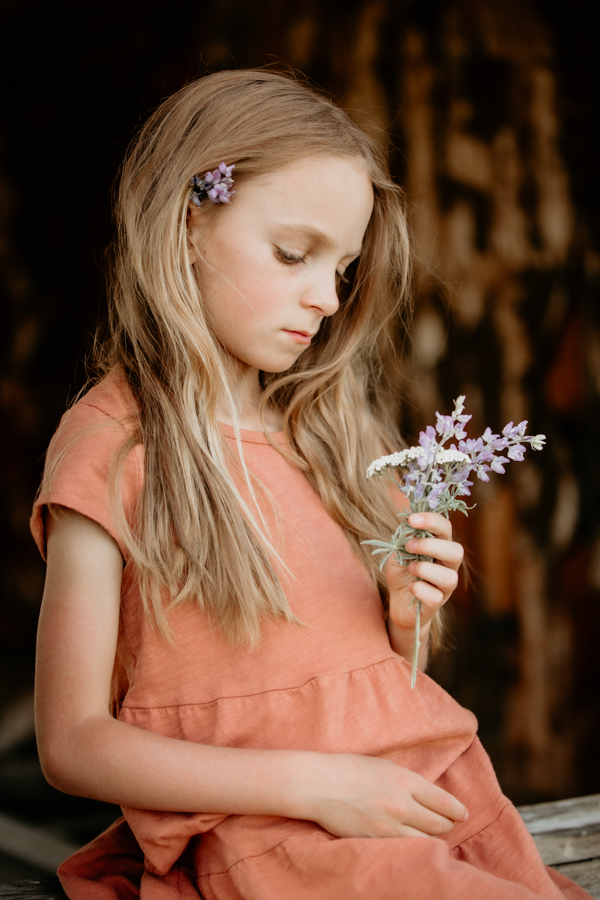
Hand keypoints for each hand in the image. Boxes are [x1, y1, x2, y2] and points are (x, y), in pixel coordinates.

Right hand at [305, 752, 467, 838]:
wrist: (319, 783)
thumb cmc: (349, 769)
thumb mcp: (384, 766)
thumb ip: (407, 781)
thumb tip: (428, 795)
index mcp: (404, 780)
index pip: (444, 802)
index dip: (458, 811)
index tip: (462, 815)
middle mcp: (400, 803)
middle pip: (440, 824)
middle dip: (446, 826)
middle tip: (444, 826)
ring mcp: (388, 825)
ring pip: (426, 841)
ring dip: (431, 840)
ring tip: (428, 836)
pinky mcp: (375, 840)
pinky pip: (405, 849)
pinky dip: (412, 848)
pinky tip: (410, 844)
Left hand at [385, 512, 462, 648]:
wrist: (397, 602)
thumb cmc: (402, 572)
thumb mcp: (399, 552)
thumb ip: (406, 540)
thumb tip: (410, 526)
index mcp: (441, 547)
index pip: (446, 528)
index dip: (432, 520)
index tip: (412, 519)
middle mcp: (448, 565)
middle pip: (456, 551)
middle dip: (430, 546)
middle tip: (409, 546)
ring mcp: (445, 586)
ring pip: (449, 577)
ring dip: (425, 569)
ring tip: (410, 568)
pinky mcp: (437, 603)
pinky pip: (435, 597)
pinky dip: (419, 589)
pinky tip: (411, 587)